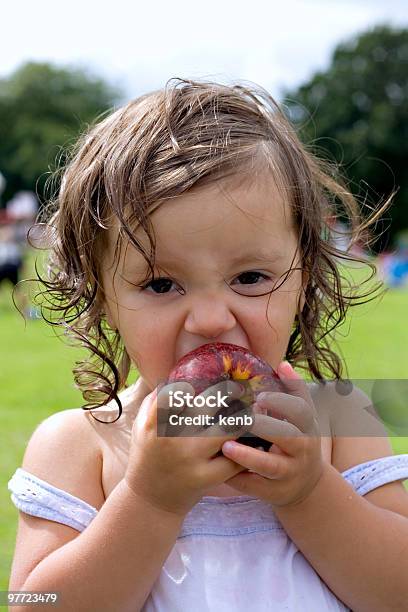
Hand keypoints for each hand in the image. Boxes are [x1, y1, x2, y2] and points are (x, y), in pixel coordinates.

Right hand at [125, 379, 246, 516]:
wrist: (150, 500)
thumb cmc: (148, 455)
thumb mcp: (141, 426)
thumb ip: (155, 400)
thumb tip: (177, 374)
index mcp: (154, 423)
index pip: (175, 393)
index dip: (196, 384)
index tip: (211, 379)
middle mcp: (171, 439)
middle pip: (208, 407)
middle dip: (228, 393)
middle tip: (239, 388)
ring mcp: (190, 459)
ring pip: (226, 431)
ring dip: (241, 419)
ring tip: (250, 411)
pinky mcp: (206, 479)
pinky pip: (234, 459)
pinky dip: (246, 448)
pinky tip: (252, 439)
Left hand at [221, 361, 323, 508]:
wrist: (307, 485)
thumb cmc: (298, 441)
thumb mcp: (302, 419)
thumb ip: (293, 391)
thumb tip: (283, 364)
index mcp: (307, 427)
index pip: (301, 411)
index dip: (282, 402)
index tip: (260, 396)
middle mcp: (302, 450)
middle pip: (288, 437)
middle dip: (266, 427)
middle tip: (242, 417)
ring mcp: (290, 473)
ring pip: (271, 466)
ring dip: (248, 456)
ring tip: (226, 446)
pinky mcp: (275, 492)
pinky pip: (256, 486)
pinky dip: (239, 479)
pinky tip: (222, 469)